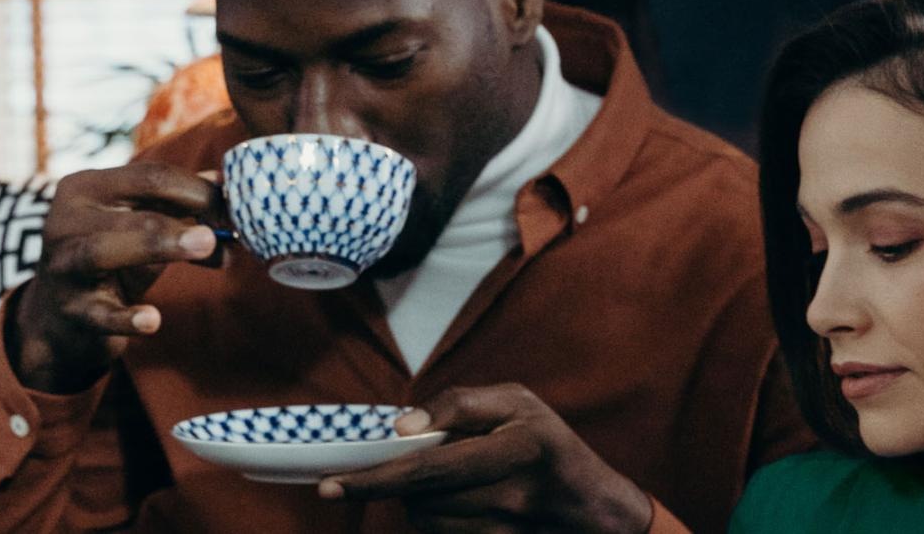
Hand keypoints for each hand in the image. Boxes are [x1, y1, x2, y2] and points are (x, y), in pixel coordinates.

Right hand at [6, 163, 225, 392]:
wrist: (61, 317)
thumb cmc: (113, 260)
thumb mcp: (143, 225)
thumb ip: (182, 206)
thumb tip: (229, 184)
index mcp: (87, 188)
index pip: (149, 176)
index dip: (197, 191)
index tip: (234, 210)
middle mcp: (66, 220)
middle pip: (131, 211)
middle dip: (182, 220)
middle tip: (221, 232)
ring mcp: (63, 266)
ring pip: (102, 250)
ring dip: (157, 246)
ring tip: (206, 248)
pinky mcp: (70, 311)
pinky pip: (98, 313)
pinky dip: (125, 317)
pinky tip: (153, 320)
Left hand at [318, 384, 652, 533]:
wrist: (594, 508)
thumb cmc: (551, 445)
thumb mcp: (519, 402)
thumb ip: (460, 404)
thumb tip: (401, 427)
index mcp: (519, 448)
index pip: (430, 468)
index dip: (376, 478)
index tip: (329, 484)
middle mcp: (513, 496)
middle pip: (421, 500)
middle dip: (397, 483)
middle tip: (392, 468)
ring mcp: (506, 532)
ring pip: (426, 522)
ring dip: (419, 502)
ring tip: (448, 481)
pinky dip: (436, 520)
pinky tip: (457, 504)